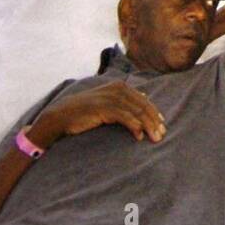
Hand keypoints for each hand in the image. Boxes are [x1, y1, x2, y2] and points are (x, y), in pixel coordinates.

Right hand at [28, 85, 165, 148]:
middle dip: (154, 120)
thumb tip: (144, 98)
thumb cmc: (85, 112)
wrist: (62, 115)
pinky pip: (125, 117)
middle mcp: (117, 89)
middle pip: (143, 105)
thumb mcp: (107, 102)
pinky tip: (139, 136)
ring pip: (137, 111)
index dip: (154, 113)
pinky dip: (135, 126)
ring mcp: (111, 97)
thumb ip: (123, 100)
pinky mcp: (104, 108)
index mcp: (120, 86)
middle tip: (162, 134)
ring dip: (148, 125)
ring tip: (155, 138)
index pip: (143, 100)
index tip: (162, 125)